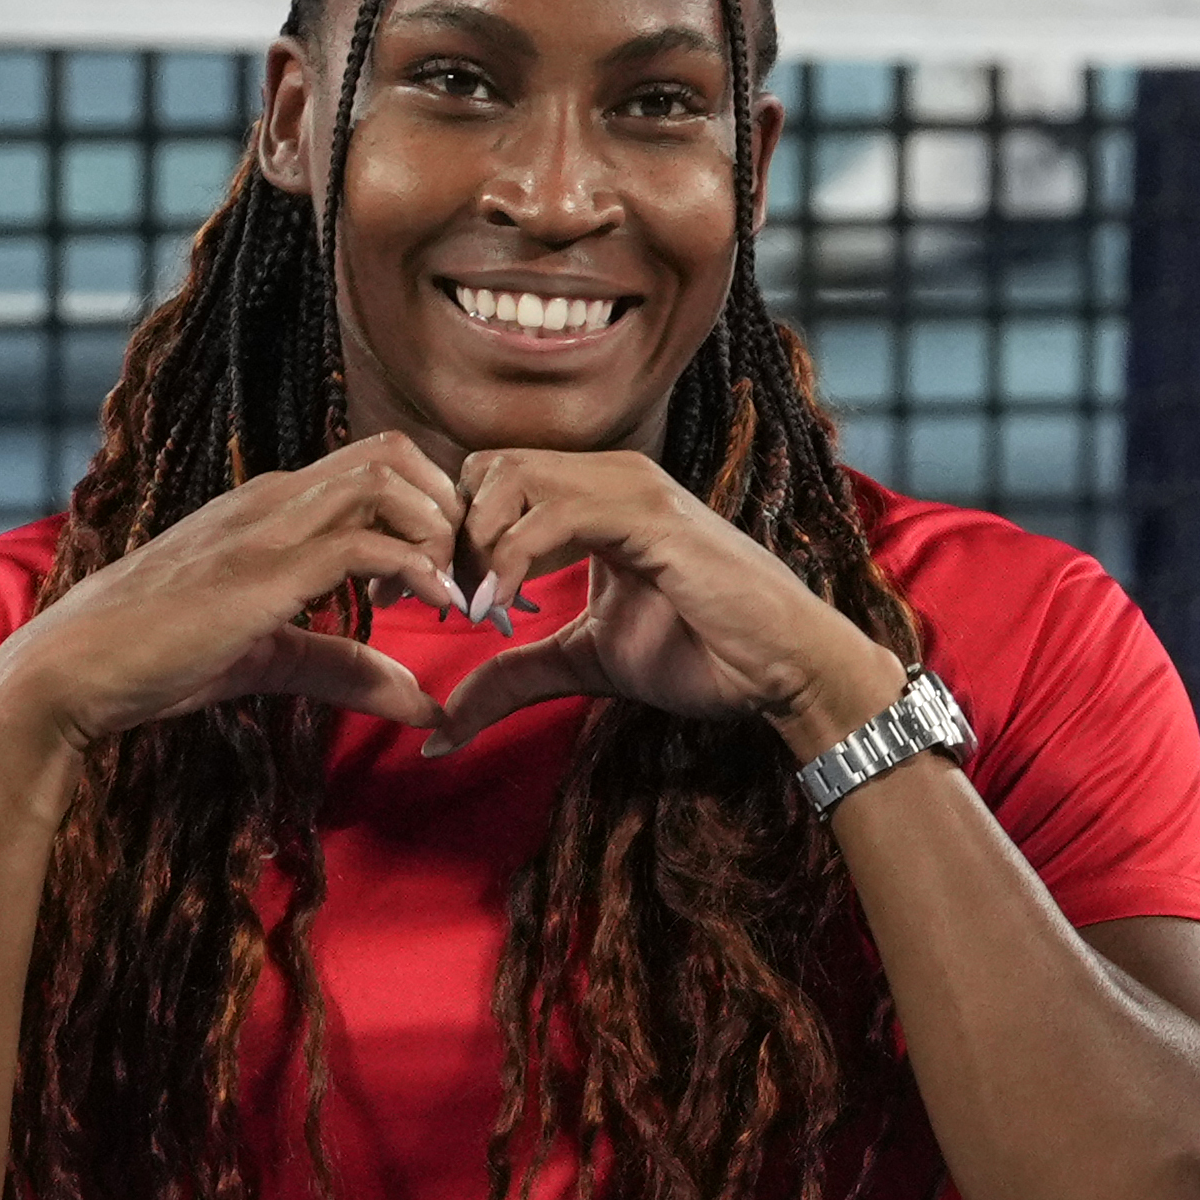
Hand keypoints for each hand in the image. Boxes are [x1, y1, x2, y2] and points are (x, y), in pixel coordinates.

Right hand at [0, 432, 462, 752]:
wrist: (73, 670)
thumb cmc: (154, 658)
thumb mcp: (267, 658)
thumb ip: (345, 667)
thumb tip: (423, 704)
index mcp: (269, 508)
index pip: (377, 466)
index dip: (431, 510)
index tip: (449, 578)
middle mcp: (271, 499)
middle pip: (396, 453)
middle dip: (453, 510)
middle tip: (469, 579)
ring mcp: (265, 527)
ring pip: (388, 479)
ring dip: (442, 532)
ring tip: (453, 594)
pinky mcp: (262, 572)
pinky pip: (368, 544)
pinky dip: (420, 571)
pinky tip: (431, 612)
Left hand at [426, 450, 906, 758]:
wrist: (788, 670)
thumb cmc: (703, 654)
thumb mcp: (581, 663)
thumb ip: (508, 678)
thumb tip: (436, 733)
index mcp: (590, 497)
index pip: (486, 480)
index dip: (442, 532)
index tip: (412, 594)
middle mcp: (609, 477)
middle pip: (485, 467)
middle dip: (444, 532)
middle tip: (429, 599)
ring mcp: (632, 490)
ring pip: (511, 477)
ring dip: (472, 543)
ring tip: (469, 609)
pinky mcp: (652, 518)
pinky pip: (555, 513)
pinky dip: (511, 559)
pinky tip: (499, 609)